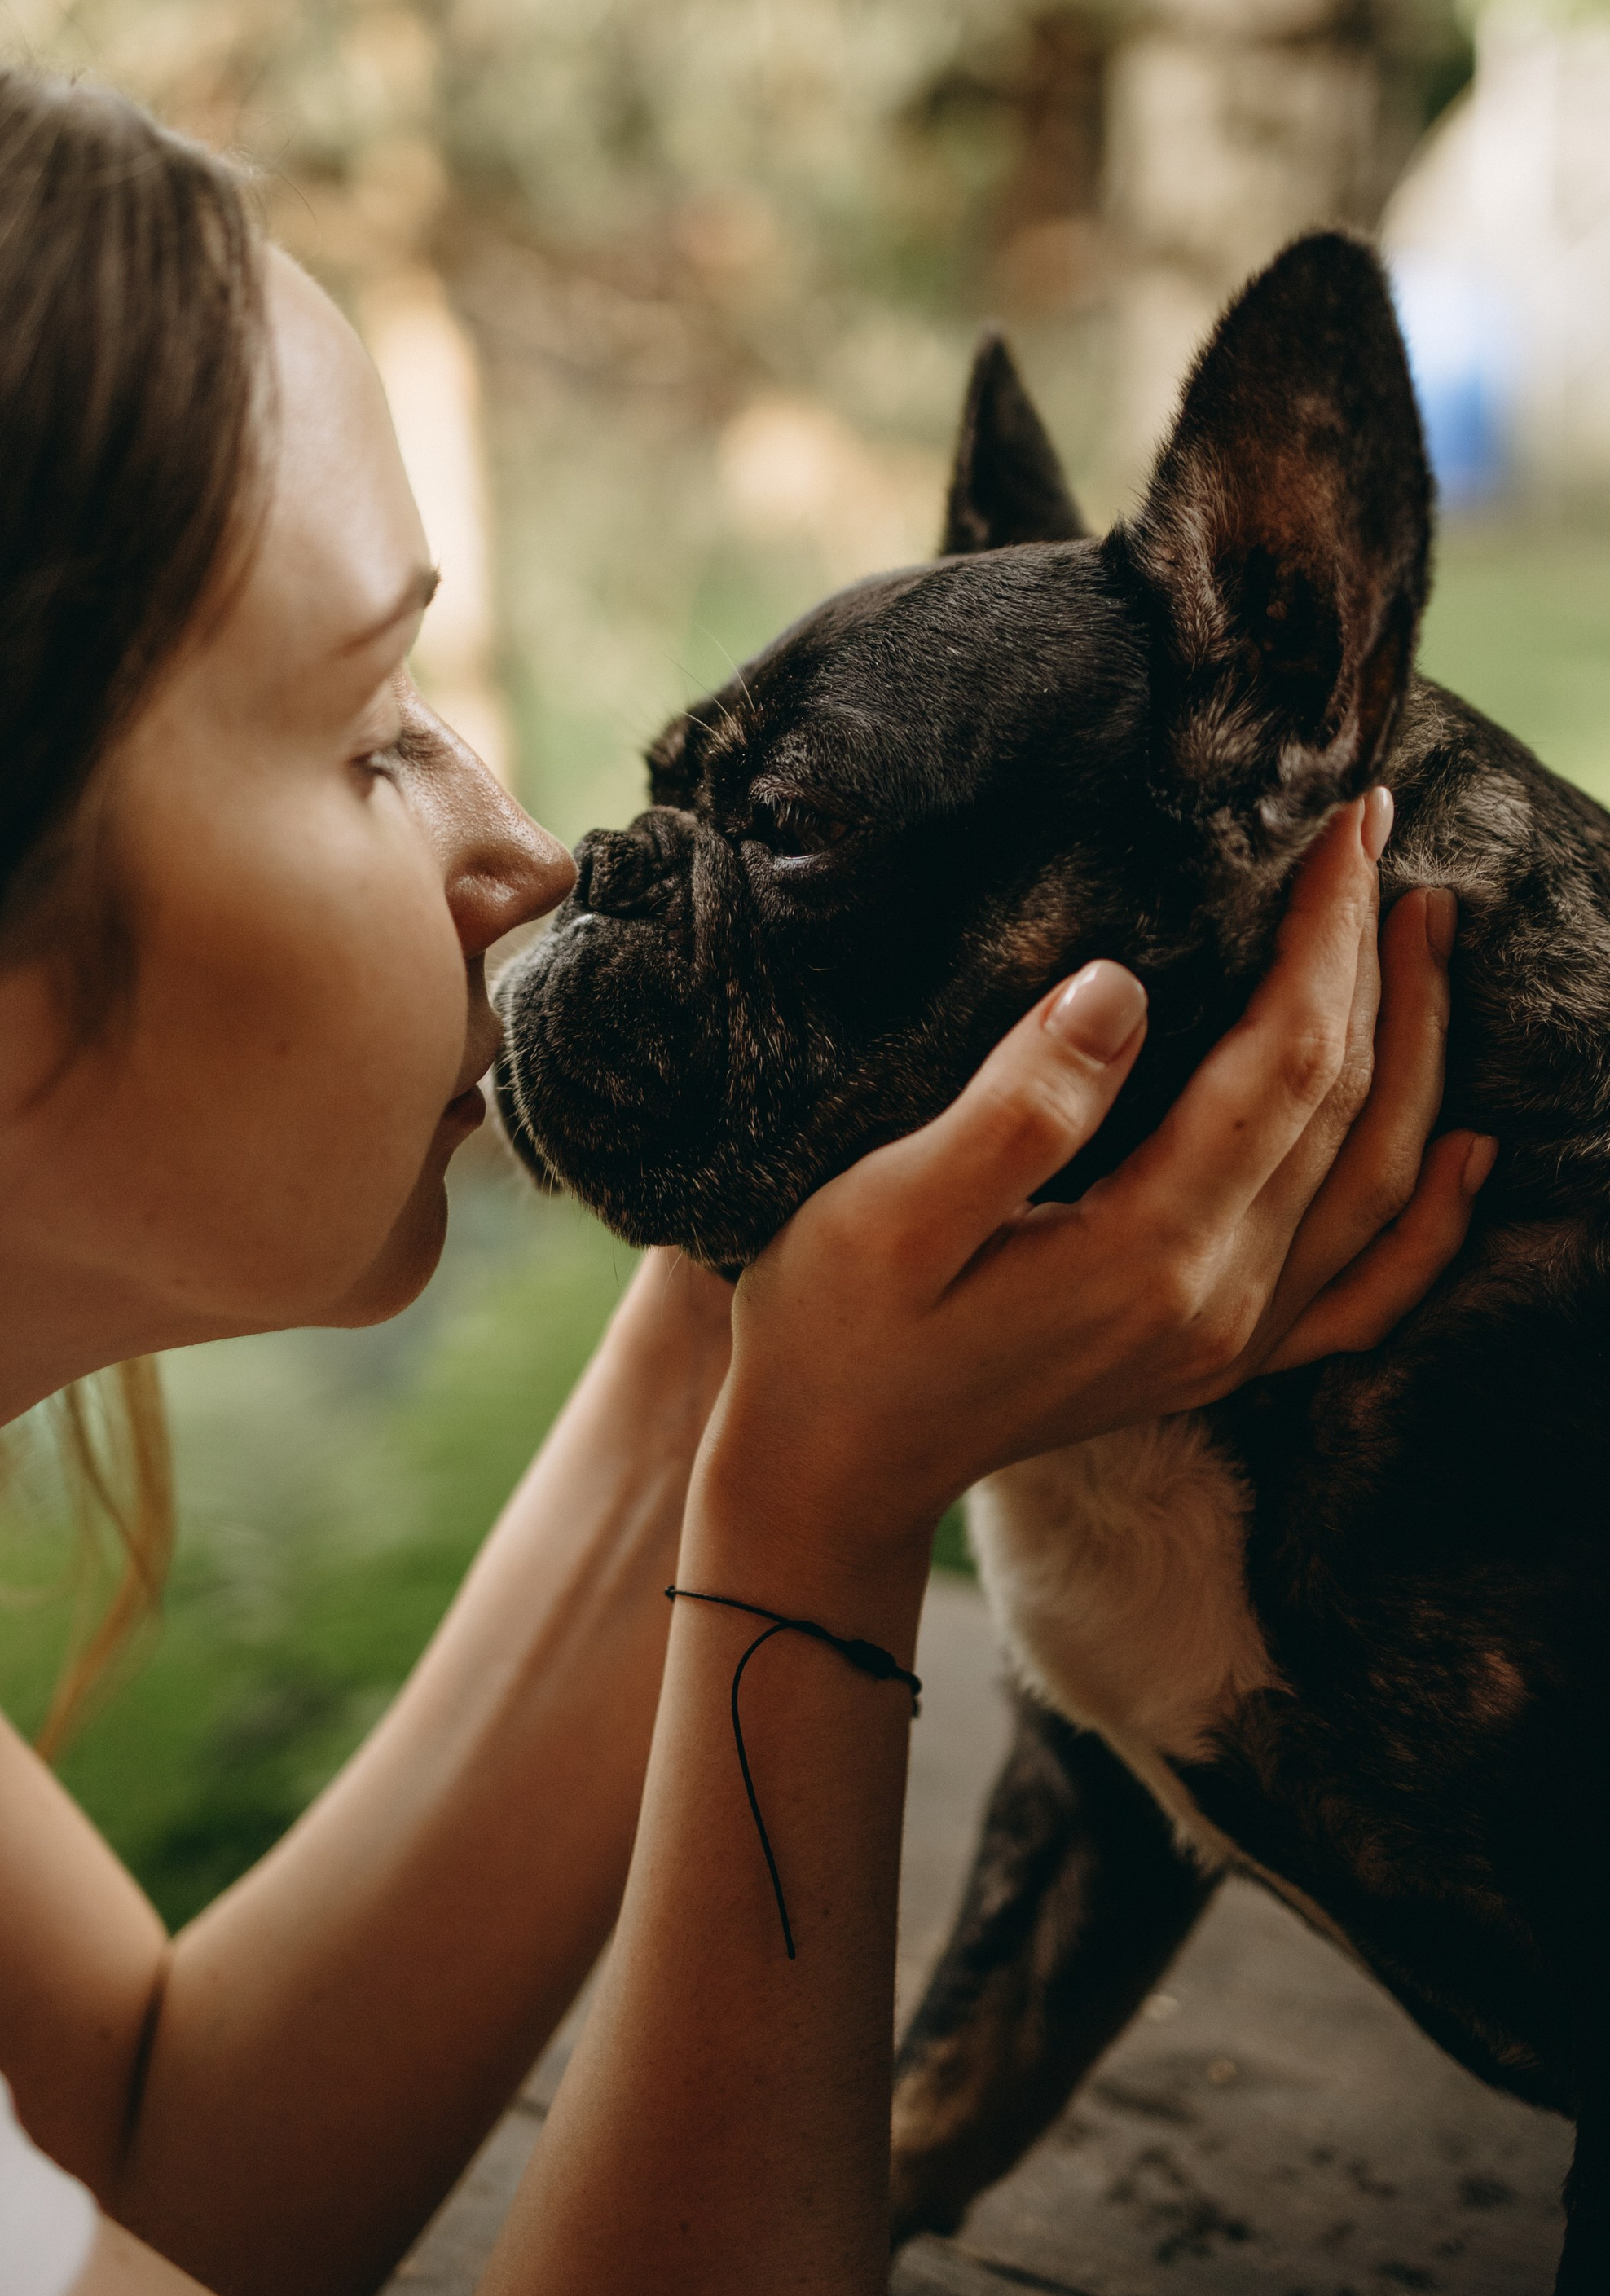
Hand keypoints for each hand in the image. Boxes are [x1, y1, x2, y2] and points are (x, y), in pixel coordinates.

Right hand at [696, 792, 1490, 1577]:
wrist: (829, 1468)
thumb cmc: (832, 1328)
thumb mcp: (888, 1211)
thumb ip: (1013, 1106)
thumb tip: (1122, 988)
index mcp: (1148, 1253)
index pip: (1285, 1060)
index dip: (1322, 935)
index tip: (1334, 826)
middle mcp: (1219, 1302)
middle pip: (1347, 1103)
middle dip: (1372, 957)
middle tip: (1376, 831)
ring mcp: (1229, 1340)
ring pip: (1377, 1178)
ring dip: (1418, 1047)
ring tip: (1427, 930)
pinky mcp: (1216, 1357)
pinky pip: (1368, 1290)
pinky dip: (1431, 1216)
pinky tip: (1466, 1152)